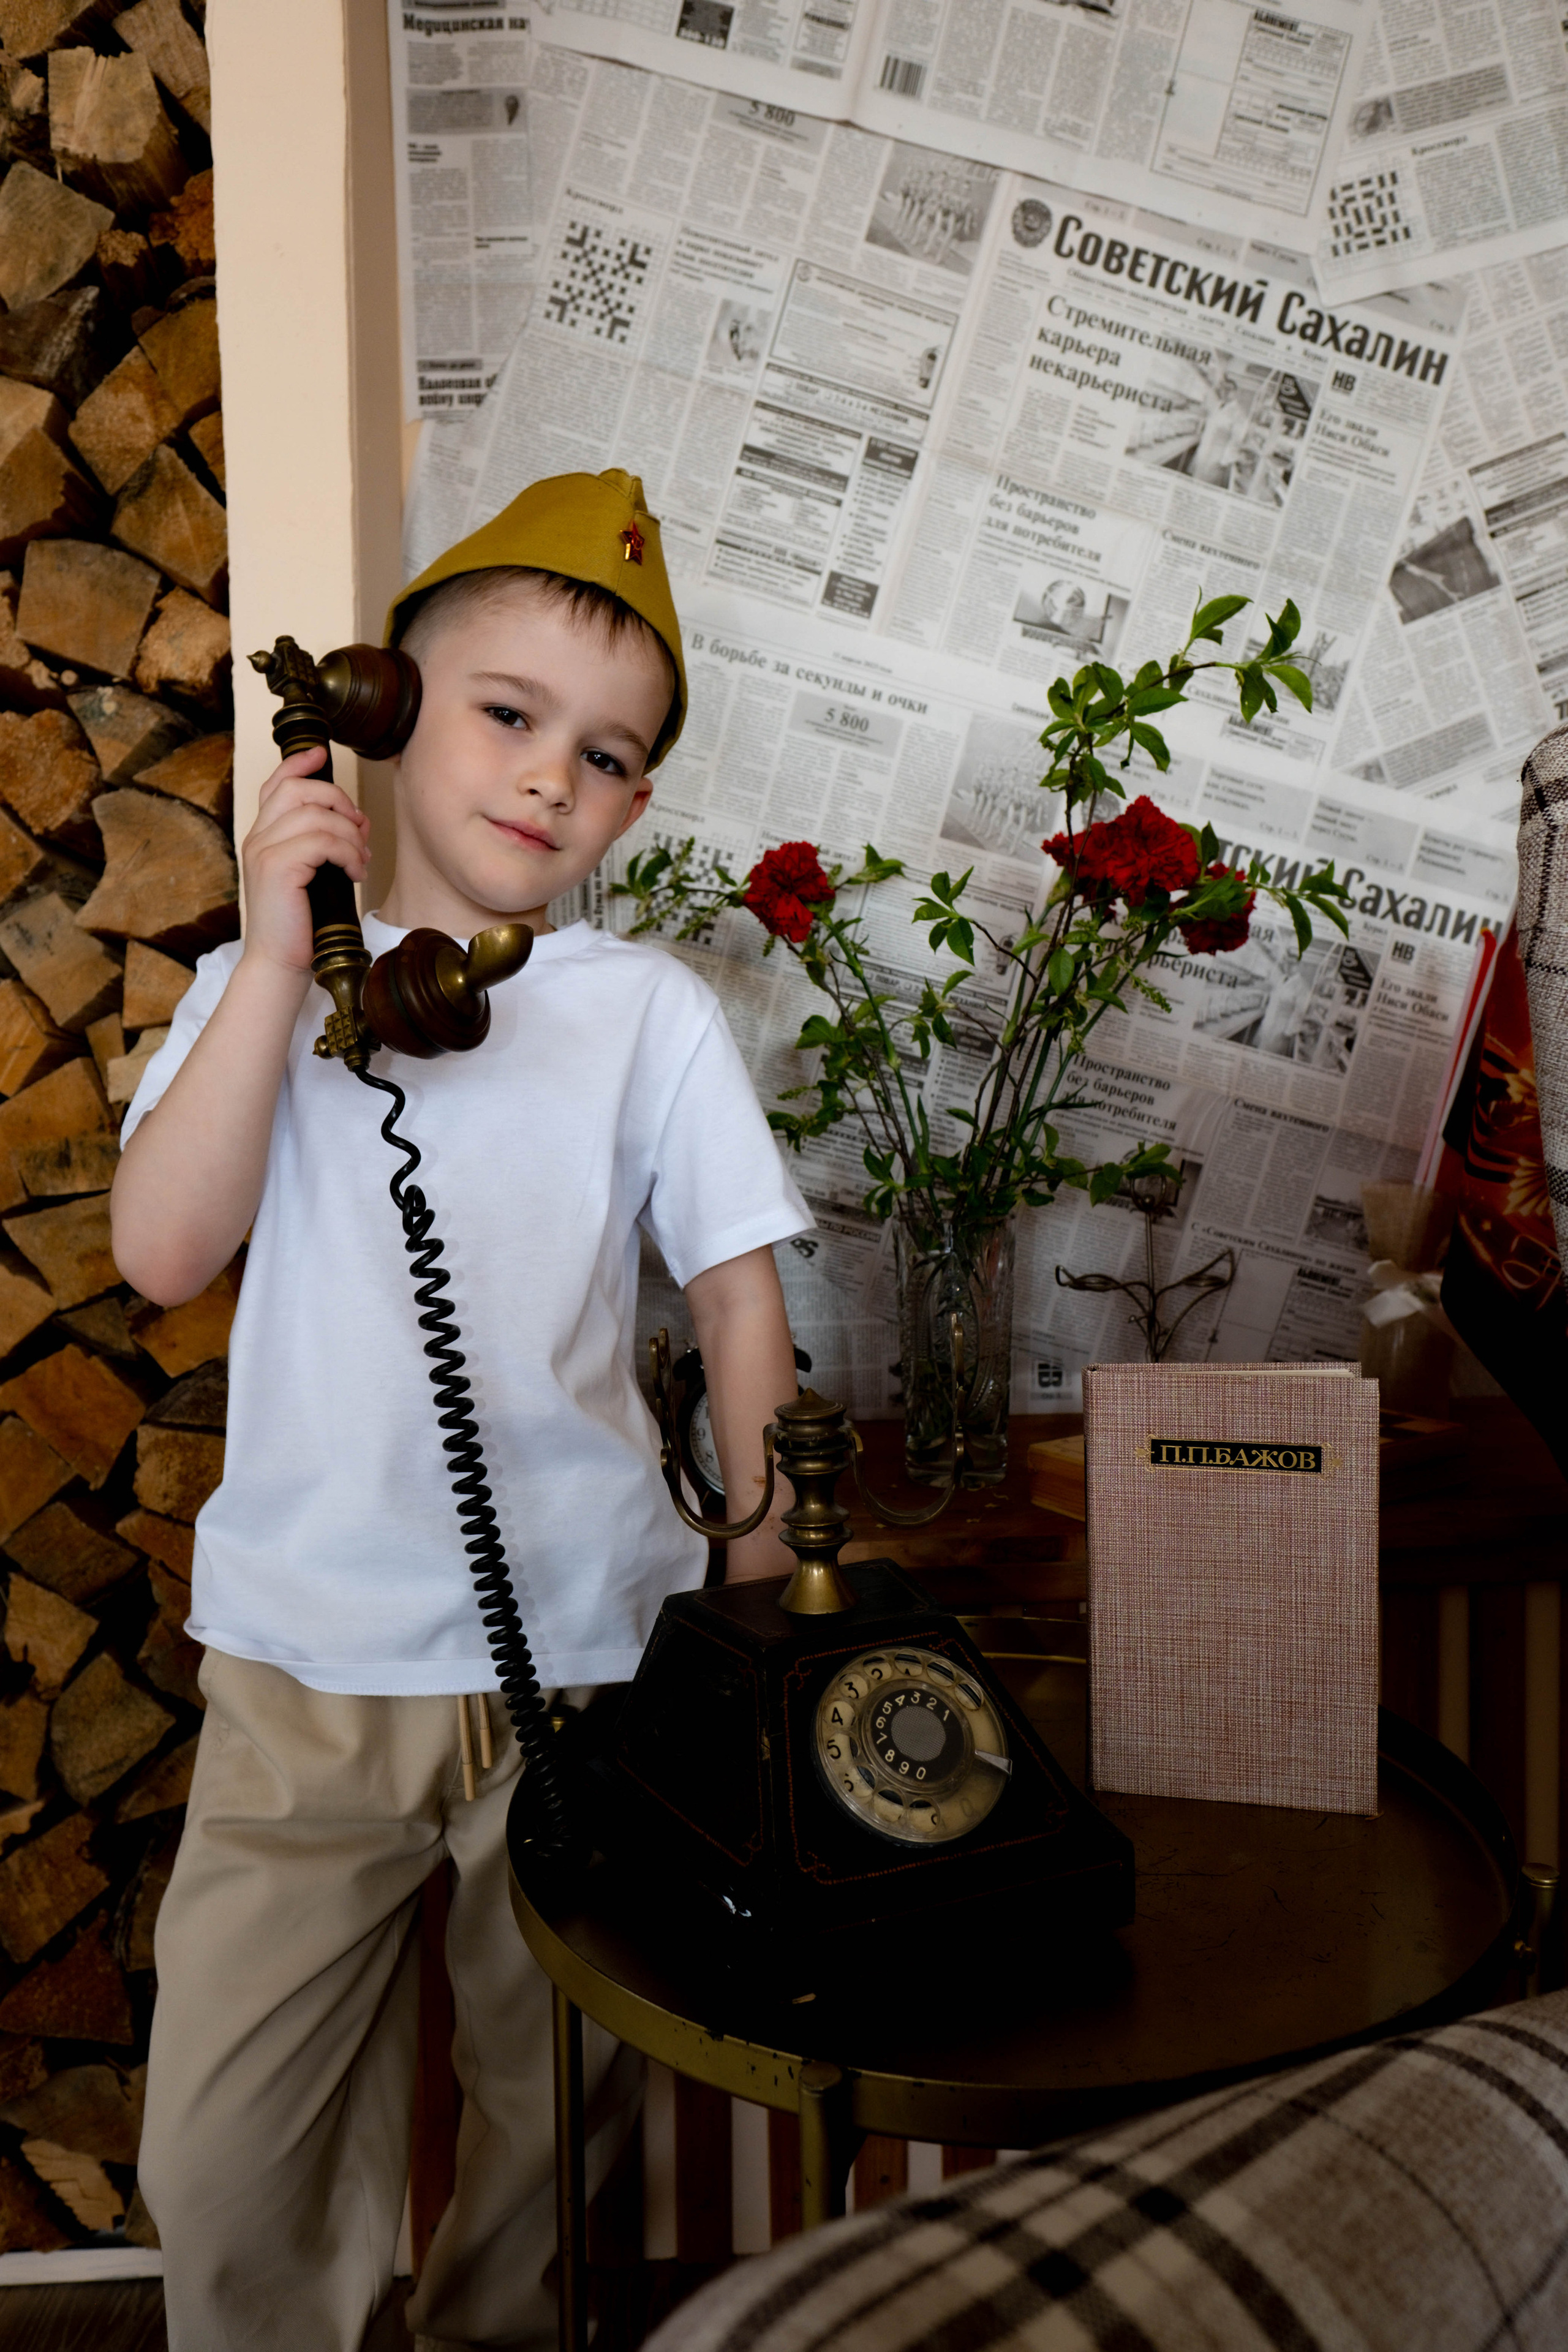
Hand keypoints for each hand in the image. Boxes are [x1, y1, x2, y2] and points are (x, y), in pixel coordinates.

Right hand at [241, 746, 370, 978]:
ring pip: (317, 814)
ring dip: (350, 834)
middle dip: (339, 800)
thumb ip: (324, 844)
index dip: (299, 764)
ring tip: (360, 860)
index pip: (275, 784)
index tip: (321, 754)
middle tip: (359, 830)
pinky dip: (348, 853)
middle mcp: (258, 838)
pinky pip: (323, 840)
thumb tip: (356, 821)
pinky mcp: (278, 868)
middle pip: (299, 789)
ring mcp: (264, 851)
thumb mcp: (312, 876)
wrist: (279, 963)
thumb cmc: (299, 924)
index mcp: (263, 837)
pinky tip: (354, 873)